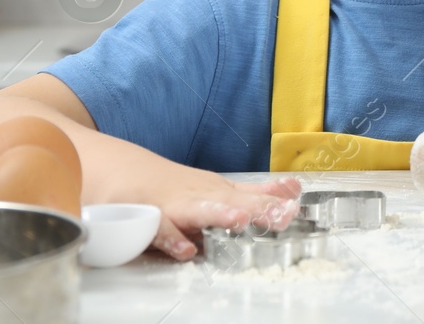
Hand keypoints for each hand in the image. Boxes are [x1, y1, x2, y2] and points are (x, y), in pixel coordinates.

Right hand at [137, 167, 302, 260]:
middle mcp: (202, 198)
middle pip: (233, 202)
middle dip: (258, 208)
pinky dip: (172, 238)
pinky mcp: (149, 219)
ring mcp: (177, 206)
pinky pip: (161, 230)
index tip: (295, 208)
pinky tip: (186, 250)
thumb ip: (254, 194)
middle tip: (280, 215)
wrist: (128, 173)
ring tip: (240, 220)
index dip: (274, 203)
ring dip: (220, 214)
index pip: (253, 197)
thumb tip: (293, 190)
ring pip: (201, 210)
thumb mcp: (220, 189)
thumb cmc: (179, 188)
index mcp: (220, 193)